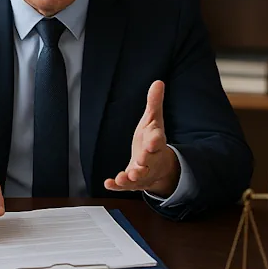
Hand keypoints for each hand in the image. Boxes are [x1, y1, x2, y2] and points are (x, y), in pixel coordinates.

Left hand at [105, 80, 178, 197]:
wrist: (159, 167)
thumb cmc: (152, 140)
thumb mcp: (154, 120)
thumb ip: (154, 103)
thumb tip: (158, 82)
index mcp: (155, 142)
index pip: (157, 140)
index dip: (155, 140)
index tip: (153, 140)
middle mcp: (151, 159)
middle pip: (149, 161)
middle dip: (145, 161)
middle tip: (141, 160)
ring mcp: (142, 173)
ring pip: (139, 177)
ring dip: (132, 177)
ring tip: (125, 177)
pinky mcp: (132, 183)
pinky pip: (125, 186)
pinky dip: (117, 185)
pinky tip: (108, 183)